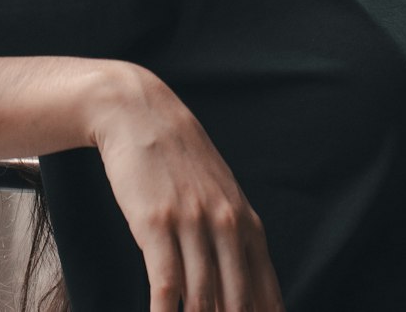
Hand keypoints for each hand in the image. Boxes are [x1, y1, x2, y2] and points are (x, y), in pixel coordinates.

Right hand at [88, 63, 285, 311]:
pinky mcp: (155, 224)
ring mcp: (192, 224)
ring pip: (202, 299)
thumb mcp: (220, 195)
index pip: (266, 295)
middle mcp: (226, 225)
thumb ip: (235, 240)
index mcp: (246, 223)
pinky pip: (166, 284)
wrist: (140, 112)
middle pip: (237, 304)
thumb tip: (244, 294)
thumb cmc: (179, 160)